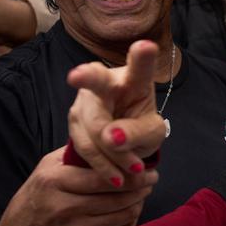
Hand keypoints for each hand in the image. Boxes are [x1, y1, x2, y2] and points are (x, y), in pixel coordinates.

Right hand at [0, 147, 158, 225]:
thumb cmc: (35, 200)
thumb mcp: (44, 170)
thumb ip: (73, 155)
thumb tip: (106, 142)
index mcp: (55, 182)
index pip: (103, 177)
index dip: (131, 174)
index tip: (147, 168)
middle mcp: (65, 207)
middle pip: (118, 197)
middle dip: (141, 187)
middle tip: (150, 180)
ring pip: (123, 215)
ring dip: (139, 203)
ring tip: (143, 194)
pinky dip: (130, 221)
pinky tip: (131, 211)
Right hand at [66, 40, 165, 184]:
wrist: (123, 144)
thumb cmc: (141, 128)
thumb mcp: (151, 133)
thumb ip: (137, 133)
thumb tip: (111, 138)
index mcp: (135, 79)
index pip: (139, 66)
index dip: (141, 57)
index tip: (145, 47)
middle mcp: (106, 81)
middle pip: (95, 80)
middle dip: (85, 77)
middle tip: (77, 76)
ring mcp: (85, 100)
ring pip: (93, 127)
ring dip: (113, 154)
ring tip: (134, 170)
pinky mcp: (74, 121)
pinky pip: (84, 146)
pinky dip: (103, 165)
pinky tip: (118, 178)